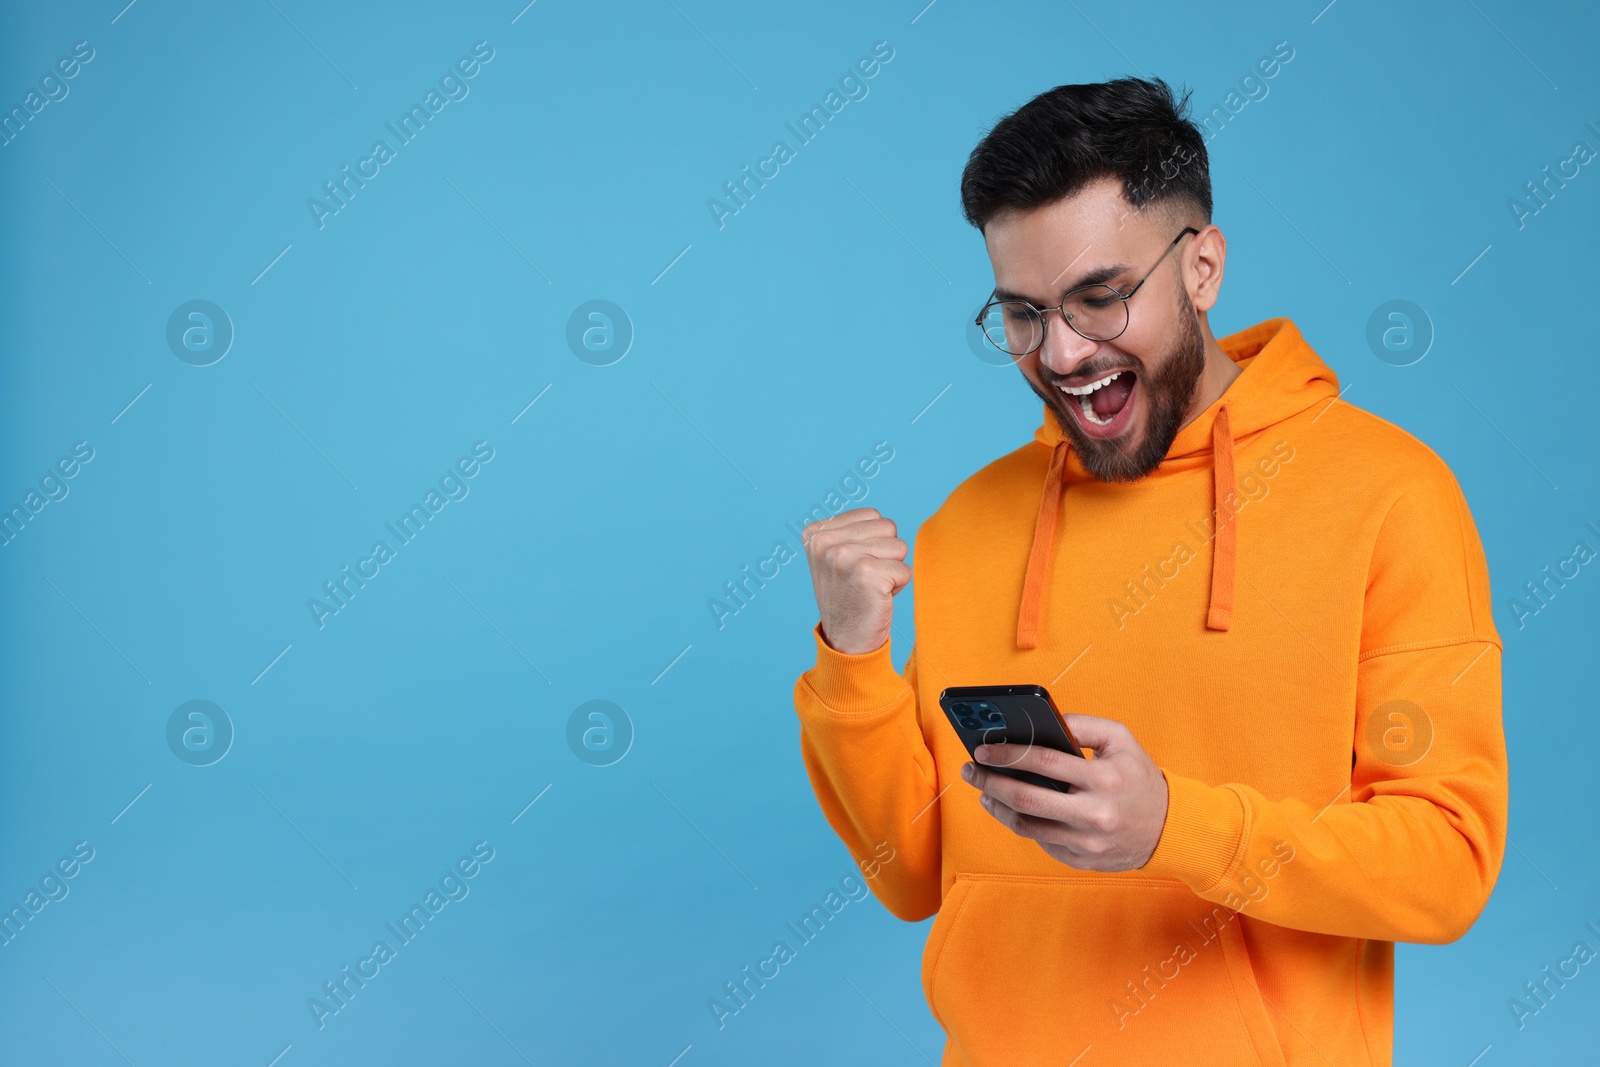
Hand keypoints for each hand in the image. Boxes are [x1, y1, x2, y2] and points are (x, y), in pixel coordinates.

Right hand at [801, 507, 910, 655]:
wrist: (845, 641)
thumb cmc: (849, 596)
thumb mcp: (836, 556)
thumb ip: (851, 531)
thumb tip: (881, 519)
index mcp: (815, 533)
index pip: (872, 515)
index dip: (873, 541)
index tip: (854, 566)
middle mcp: (825, 542)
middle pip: (887, 526)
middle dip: (886, 553)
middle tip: (866, 578)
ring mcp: (843, 556)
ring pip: (899, 546)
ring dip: (893, 569)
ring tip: (871, 587)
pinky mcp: (865, 574)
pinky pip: (905, 570)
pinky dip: (899, 586)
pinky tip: (877, 598)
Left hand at [961, 713, 1169, 871]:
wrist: (1168, 828)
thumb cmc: (1138, 777)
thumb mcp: (1121, 740)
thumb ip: (1082, 725)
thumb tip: (1041, 723)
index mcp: (1105, 779)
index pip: (1045, 763)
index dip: (1008, 755)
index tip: (983, 750)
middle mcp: (1095, 814)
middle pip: (1026, 799)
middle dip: (990, 782)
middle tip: (971, 770)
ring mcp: (1087, 842)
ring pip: (1027, 826)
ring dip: (997, 807)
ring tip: (984, 791)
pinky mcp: (1082, 861)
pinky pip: (1041, 841)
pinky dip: (1021, 823)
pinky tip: (1010, 809)